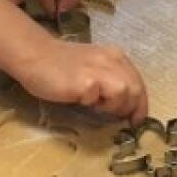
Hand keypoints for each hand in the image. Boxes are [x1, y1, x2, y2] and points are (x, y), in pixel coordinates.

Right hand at [11, 35, 148, 121]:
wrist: (35, 55)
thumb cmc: (61, 65)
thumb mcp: (93, 67)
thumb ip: (109, 80)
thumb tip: (123, 105)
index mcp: (115, 57)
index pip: (138, 83)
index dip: (141, 104)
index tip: (136, 120)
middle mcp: (111, 60)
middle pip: (135, 89)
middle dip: (129, 108)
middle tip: (113, 116)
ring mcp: (99, 69)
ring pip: (124, 92)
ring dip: (112, 105)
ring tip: (93, 105)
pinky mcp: (86, 81)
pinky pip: (98, 98)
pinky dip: (92, 103)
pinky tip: (79, 99)